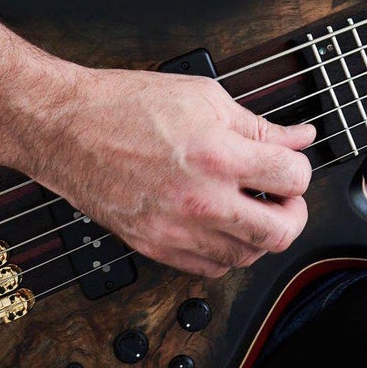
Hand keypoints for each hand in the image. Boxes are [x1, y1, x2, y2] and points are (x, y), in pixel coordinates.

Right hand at [30, 64, 316, 277]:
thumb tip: (299, 137)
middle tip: (283, 196)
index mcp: (218, 155)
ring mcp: (176, 230)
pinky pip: (209, 270)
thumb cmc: (126, 106)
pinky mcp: (154, 247)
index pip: (293, 178)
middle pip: (280, 232)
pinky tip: (222, 226)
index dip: (299, 168)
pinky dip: (226, 252)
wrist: (67, 128)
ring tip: (252, 207)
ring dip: (260, 234)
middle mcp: (201, 201)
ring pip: (247, 257)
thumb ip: (259, 124)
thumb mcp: (204, 97)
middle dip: (293, 213)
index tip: (290, 163)